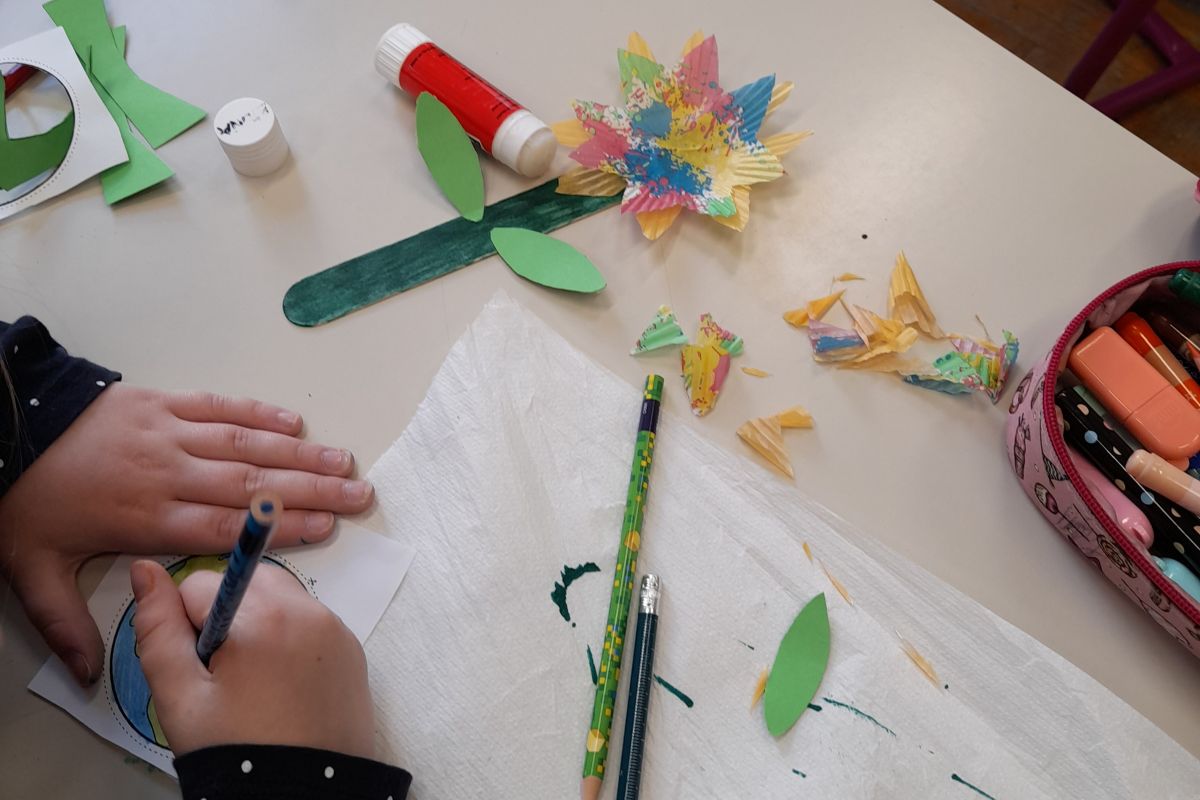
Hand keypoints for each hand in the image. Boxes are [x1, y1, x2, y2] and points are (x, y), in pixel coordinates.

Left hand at [0, 385, 374, 686]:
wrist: (2, 431)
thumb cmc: (26, 502)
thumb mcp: (32, 571)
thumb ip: (65, 622)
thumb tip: (91, 676)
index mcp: (145, 517)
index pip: (225, 526)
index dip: (279, 529)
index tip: (325, 529)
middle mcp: (167, 472)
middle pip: (250, 485)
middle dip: (310, 491)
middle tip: (357, 495)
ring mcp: (167, 432)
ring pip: (243, 444)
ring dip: (297, 454)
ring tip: (342, 461)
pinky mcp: (160, 401)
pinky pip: (217, 405)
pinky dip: (257, 412)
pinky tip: (292, 423)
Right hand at [131, 559, 374, 757]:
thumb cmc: (238, 754)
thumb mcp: (181, 698)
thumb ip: (156, 629)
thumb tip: (144, 568)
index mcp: (264, 616)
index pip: (198, 585)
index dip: (184, 626)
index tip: (199, 670)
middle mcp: (308, 611)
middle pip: (244, 582)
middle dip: (223, 616)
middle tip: (222, 678)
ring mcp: (337, 630)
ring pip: (279, 599)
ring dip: (257, 625)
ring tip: (252, 687)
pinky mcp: (353, 651)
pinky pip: (310, 623)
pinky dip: (289, 641)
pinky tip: (281, 689)